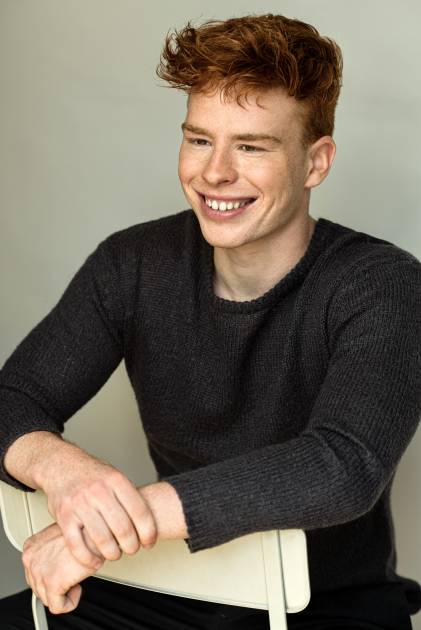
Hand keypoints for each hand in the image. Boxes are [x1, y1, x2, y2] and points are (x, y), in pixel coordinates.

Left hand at [22, 523, 101, 613]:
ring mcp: (39, 572)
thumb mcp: (61, 537)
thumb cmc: (85, 531)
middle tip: (71, 574)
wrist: (96, 531)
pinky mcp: (52, 583)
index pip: (33, 574)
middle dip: (56, 585)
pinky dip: (70, 602)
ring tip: (76, 578)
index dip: (51, 575)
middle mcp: (30, 559)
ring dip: (64, 592)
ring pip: (47, 599)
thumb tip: (56, 565)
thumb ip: (52, 551)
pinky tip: (78, 588)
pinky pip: (58, 607)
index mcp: (31, 547)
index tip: (64, 569)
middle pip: (38, 587)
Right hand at [37, 441, 157, 568]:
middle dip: (131, 546)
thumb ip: (128, 497)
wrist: (60, 465)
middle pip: (123, 528)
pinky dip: (89, 559)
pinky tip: (96, 561)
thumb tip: (147, 525)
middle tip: (132, 549)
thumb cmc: (92, 475)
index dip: (148, 532)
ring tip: (115, 554)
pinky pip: (78, 546)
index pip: (140, 512)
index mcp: (116, 480)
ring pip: (102, 540)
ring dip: (113, 554)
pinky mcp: (64, 517)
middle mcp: (99, 491)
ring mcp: (80, 504)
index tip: (149, 542)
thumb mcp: (114, 476)